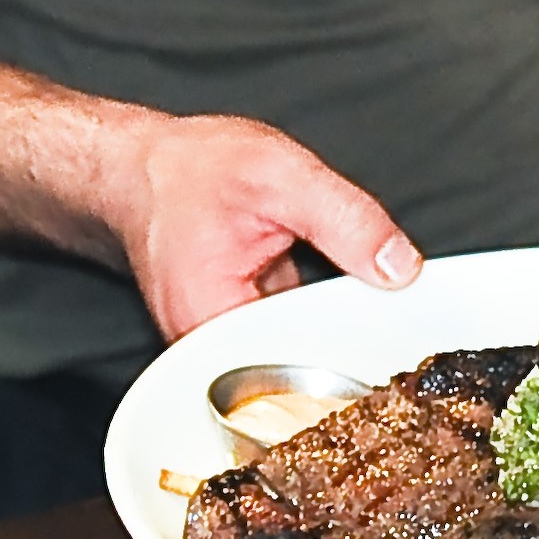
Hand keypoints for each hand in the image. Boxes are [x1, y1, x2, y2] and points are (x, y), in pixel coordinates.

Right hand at [94, 112, 420, 342]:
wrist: (139, 167)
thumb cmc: (189, 169)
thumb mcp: (284, 176)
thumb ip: (347, 222)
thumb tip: (399, 268)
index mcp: (214, 321)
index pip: (299, 371)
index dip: (352, 357)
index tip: (389, 342)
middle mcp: (208, 345)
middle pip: (300, 367)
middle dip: (345, 339)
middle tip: (381, 312)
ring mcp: (219, 340)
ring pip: (295, 350)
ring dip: (327, 325)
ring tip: (348, 297)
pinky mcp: (232, 327)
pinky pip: (284, 333)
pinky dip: (309, 313)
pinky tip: (325, 293)